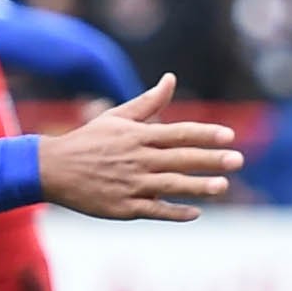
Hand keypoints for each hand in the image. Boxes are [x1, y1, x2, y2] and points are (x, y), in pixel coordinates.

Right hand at [35, 75, 243, 220]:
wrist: (53, 169)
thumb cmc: (89, 141)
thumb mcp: (117, 117)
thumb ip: (148, 102)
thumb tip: (171, 78)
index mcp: (137, 136)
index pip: (178, 133)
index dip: (205, 134)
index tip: (229, 135)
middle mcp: (137, 159)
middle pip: (181, 158)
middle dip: (211, 159)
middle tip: (238, 160)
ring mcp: (131, 184)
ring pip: (171, 185)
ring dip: (198, 186)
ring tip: (222, 186)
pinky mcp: (123, 207)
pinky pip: (154, 210)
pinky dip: (175, 212)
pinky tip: (195, 212)